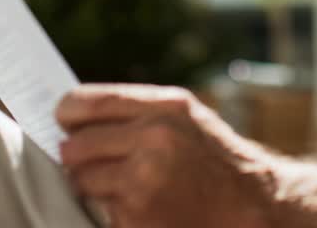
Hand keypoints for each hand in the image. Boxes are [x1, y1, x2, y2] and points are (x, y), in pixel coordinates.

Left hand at [56, 84, 277, 227]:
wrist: (251, 205)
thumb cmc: (215, 160)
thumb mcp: (185, 118)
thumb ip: (137, 111)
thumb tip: (74, 115)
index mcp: (165, 107)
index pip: (85, 102)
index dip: (66, 114)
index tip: (64, 122)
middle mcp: (154, 138)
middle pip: (74, 145)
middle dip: (78, 157)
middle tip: (96, 162)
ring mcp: (145, 179)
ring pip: (81, 179)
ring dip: (93, 186)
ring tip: (124, 186)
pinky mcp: (138, 215)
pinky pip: (100, 209)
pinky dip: (113, 211)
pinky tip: (141, 206)